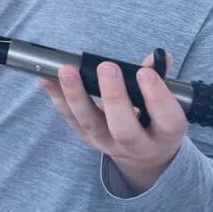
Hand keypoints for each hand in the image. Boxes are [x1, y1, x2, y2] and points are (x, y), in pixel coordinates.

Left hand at [39, 52, 187, 192]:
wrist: (143, 155)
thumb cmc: (155, 120)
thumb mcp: (166, 105)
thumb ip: (161, 79)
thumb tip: (158, 56)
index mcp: (165, 135)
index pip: (166, 119)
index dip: (156, 97)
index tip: (144, 73)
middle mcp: (137, 144)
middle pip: (124, 128)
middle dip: (114, 96)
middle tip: (107, 68)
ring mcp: (107, 143)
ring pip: (90, 122)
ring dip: (76, 95)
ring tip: (67, 71)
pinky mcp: (86, 136)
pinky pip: (69, 117)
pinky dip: (57, 96)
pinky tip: (46, 78)